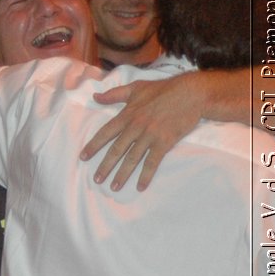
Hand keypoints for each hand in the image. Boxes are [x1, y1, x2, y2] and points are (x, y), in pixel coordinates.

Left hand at [80, 73, 208, 190]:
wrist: (191, 93)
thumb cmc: (163, 89)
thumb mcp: (136, 88)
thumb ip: (114, 94)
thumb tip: (95, 97)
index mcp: (127, 115)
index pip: (105, 133)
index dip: (93, 145)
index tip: (83, 157)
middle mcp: (135, 127)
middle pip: (116, 150)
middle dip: (105, 166)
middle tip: (97, 179)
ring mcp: (150, 135)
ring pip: (132, 158)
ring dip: (122, 174)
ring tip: (114, 187)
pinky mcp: (165, 142)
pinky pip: (152, 162)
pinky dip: (146, 175)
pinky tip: (140, 186)